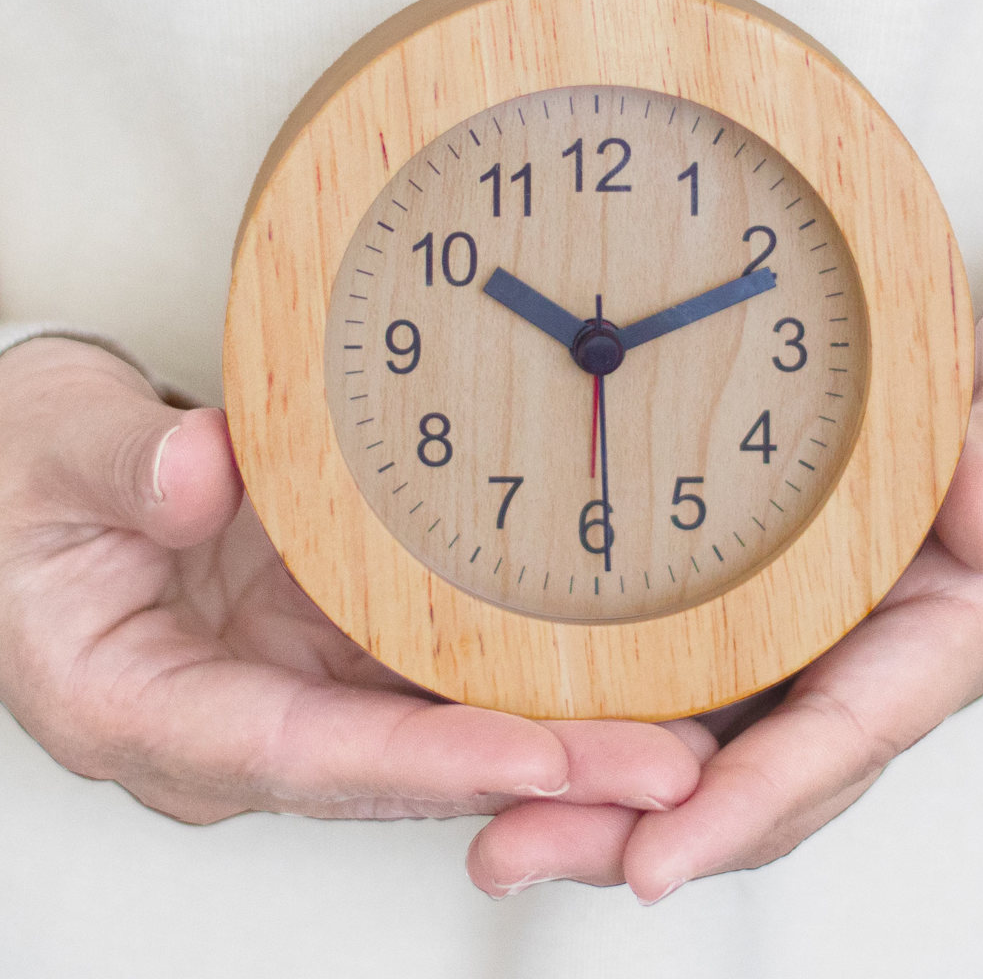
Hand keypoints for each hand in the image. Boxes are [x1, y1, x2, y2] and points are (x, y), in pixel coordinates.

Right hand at [0, 338, 703, 822]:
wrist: (48, 471)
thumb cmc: (30, 479)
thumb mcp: (51, 453)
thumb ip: (122, 465)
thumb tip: (200, 472)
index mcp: (149, 710)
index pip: (300, 753)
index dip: (421, 764)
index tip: (535, 757)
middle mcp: (240, 720)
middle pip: (398, 767)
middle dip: (535, 776)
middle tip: (661, 771)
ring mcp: (297, 684)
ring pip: (436, 735)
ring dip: (556, 745)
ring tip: (672, 742)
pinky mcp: (337, 643)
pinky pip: (440, 678)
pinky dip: (523, 687)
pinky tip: (610, 682)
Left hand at [466, 260, 982, 899]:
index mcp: (963, 617)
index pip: (850, 730)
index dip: (753, 801)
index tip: (653, 862)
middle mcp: (889, 643)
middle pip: (762, 764)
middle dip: (640, 825)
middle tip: (511, 851)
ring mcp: (841, 622)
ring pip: (726, 728)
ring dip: (617, 786)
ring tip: (501, 819)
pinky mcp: (803, 585)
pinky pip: (719, 660)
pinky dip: (638, 704)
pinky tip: (554, 718)